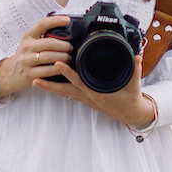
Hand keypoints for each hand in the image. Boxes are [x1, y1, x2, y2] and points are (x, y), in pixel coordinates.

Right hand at [0, 16, 72, 99]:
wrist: (10, 73)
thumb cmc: (26, 55)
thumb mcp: (31, 43)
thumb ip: (44, 36)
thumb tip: (65, 30)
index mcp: (28, 36)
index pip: (42, 24)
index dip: (55, 21)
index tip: (67, 19)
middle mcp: (26, 46)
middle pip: (49, 43)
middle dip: (64, 45)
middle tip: (71, 48)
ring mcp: (26, 60)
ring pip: (49, 57)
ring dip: (63, 57)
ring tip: (68, 58)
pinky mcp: (29, 74)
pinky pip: (47, 71)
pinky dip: (58, 69)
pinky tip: (63, 68)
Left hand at [32, 54, 155, 126]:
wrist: (132, 114)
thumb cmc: (131, 100)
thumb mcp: (134, 85)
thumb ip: (135, 69)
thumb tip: (137, 56)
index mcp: (98, 92)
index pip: (80, 81)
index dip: (69, 74)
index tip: (58, 64)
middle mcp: (89, 96)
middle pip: (65, 91)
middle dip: (50, 86)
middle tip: (35, 80)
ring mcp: (86, 99)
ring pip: (64, 93)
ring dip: (50, 88)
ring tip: (35, 82)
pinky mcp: (86, 99)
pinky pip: (69, 94)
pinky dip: (58, 89)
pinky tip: (49, 84)